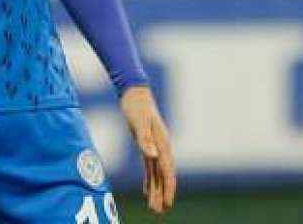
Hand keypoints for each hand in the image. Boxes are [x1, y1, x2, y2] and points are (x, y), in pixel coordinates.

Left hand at [120, 85, 176, 214]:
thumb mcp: (138, 122)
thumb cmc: (136, 106)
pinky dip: (150, 180)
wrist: (134, 92)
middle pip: (164, 174)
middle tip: (160, 210)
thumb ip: (145, 139)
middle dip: (163, 192)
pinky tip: (148, 191)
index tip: (168, 201)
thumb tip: (153, 156)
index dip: (168, 186)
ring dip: (157, 189)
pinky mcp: (147, 145)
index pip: (167, 169)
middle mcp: (161, 147)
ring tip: (155, 207)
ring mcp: (155, 146)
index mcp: (162, 142)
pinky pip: (151, 167)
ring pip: (158, 173)